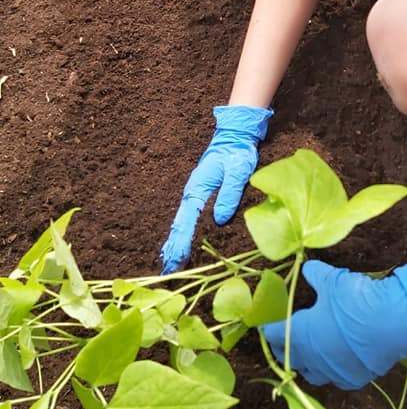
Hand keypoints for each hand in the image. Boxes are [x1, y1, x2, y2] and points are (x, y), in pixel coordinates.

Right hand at [160, 104, 272, 273]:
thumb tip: (219, 219)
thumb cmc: (237, 152)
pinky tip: (180, 245)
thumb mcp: (238, 171)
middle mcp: (192, 193)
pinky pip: (188, 218)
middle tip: (167, 273)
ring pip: (181, 223)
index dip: (181, 244)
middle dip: (173, 249)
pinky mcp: (201, 194)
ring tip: (169, 266)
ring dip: (175, 243)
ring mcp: (195, 194)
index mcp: (198, 189)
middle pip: (179, 225)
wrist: (235, 135)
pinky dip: (181, 233)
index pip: (186, 222)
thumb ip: (230, 193)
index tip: (175, 263)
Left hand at [263, 261, 406, 388]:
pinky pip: (336, 378)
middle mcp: (313, 358)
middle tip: (281, 339)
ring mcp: (333, 371)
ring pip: (311, 373)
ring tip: (308, 353)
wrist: (393, 322)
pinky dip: (332, 370)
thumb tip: (307, 268)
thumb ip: (316, 275)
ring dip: (306, 363)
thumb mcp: (333, 279)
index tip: (264, 325)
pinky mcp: (353, 379)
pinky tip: (337, 360)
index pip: (274, 335)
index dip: (268, 329)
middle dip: (283, 348)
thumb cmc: (355, 299)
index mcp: (301, 334)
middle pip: (289, 358)